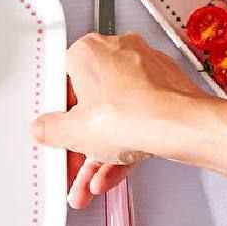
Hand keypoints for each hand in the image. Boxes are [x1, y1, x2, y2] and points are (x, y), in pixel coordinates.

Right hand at [31, 32, 215, 208]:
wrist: (183, 126)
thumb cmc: (136, 114)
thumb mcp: (76, 132)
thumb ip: (52, 130)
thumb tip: (43, 128)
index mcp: (89, 50)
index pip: (64, 80)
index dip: (60, 112)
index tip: (59, 128)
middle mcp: (118, 52)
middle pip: (93, 100)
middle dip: (85, 137)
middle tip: (77, 156)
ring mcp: (144, 70)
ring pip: (117, 112)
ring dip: (104, 148)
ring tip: (94, 175)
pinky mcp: (164, 89)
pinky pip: (139, 116)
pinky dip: (128, 142)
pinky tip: (116, 168)